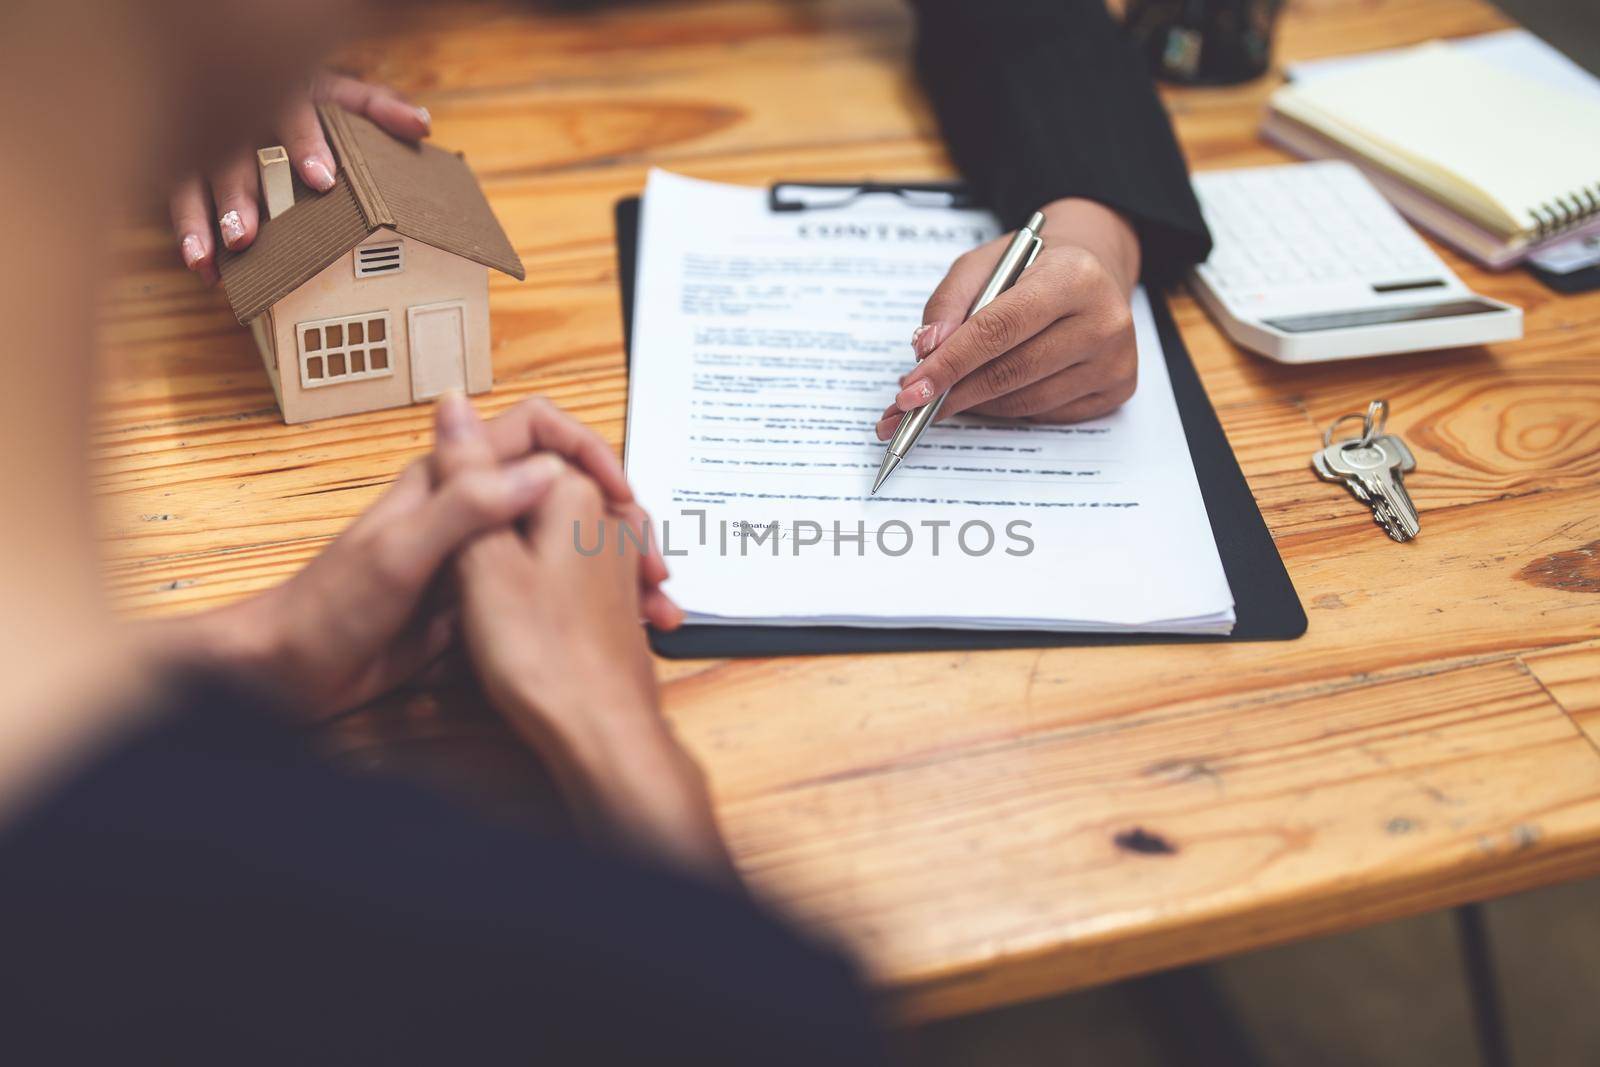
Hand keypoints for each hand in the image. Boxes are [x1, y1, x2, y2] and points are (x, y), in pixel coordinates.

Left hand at [142, 395, 676, 717]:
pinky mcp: (479, 602)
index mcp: (449, 480)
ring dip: (609, 564)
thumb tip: (543, 471)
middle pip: (561, 484)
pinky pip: (544, 589)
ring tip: (649, 605)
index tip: (620, 494)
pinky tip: (612, 632)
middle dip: (615, 515)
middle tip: (650, 563)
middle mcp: (469, 509)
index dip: (585, 449)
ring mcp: (478, 556)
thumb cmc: (326, 609)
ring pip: (560, 540)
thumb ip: (467, 506)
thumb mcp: (399, 555)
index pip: (534, 429)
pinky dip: (585, 606)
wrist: (288, 674)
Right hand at [170, 71, 431, 284]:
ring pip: (196, 177)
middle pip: (234, 154)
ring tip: (213, 255)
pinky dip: (188, 232)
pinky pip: (179, 196)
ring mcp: (205, 139)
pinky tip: (202, 266)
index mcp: (282, 95)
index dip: (306, 145)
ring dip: (203, 218)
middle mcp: (238, 115)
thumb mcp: (340, 95)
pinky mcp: (183, 162)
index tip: (322, 180)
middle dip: (239, 195)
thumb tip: (420, 125)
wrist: (239, 73)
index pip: (293, 114)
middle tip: (245, 234)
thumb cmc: (304, 100)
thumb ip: (378, 108)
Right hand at [434, 395, 731, 879]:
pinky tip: (526, 620)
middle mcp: (606, 518)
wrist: (601, 731)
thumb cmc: (542, 655)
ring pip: (556, 529)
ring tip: (491, 595)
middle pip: (540, 486)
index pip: (526, 439)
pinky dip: (546, 584)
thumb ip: (467, 476)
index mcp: (573, 493)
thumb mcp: (481, 557)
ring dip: (523, 551)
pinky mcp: (615, 597)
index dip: (479, 468)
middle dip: (503, 510)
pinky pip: (576, 569)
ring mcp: (615, 559)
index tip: (455, 506)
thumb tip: (453, 402)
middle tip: (466, 558)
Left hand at [875, 197, 1140, 437]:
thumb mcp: (986, 263)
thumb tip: (926, 350)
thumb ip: (949, 302)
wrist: (1095, 271)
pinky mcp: (1117, 388)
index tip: (911, 390)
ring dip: (976, 403)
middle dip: (953, 392)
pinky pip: (1045, 414)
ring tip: (946, 394)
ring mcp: (1115, 359)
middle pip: (1010, 372)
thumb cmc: (1034, 267)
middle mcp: (1104, 320)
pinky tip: (990, 393)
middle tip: (912, 405)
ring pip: (1025, 401)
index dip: (950, 363)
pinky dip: (1007, 408)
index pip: (999, 329)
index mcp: (1072, 276)